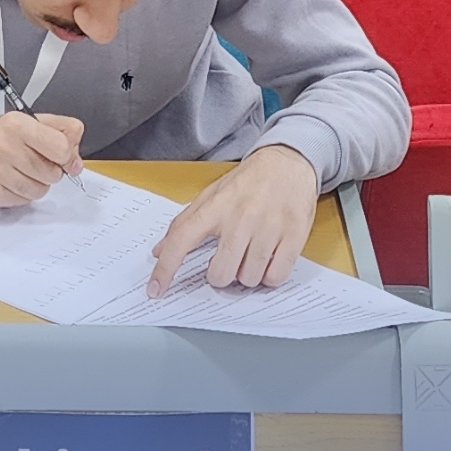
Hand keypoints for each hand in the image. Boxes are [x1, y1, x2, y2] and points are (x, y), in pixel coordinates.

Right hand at [0, 109, 85, 210]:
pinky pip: (24, 201)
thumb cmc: (3, 135)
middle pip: (52, 173)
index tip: (62, 156)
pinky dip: (23, 193)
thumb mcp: (34, 121)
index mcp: (17, 125)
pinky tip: (12, 179)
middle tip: (36, 160)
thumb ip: (63, 132)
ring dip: (37, 183)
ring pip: (40, 190)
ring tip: (23, 169)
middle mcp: (4, 147)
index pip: (61, 148)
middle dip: (50, 170)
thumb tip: (76, 161)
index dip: (67, 155)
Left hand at [147, 142, 316, 294]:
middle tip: (228, 262)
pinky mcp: (294, 235)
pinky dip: (270, 276)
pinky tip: (269, 261)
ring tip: (251, 256)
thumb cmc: (248, 180)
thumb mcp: (212, 194)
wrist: (289, 161)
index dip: (165, 270)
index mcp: (216, 206)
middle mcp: (241, 217)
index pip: (182, 240)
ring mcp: (269, 227)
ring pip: (249, 278)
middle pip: (220, 273)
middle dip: (221, 275)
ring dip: (247, 275)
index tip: (156, 290)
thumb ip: (185, 223)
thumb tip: (160, 251)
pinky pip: (276, 276)